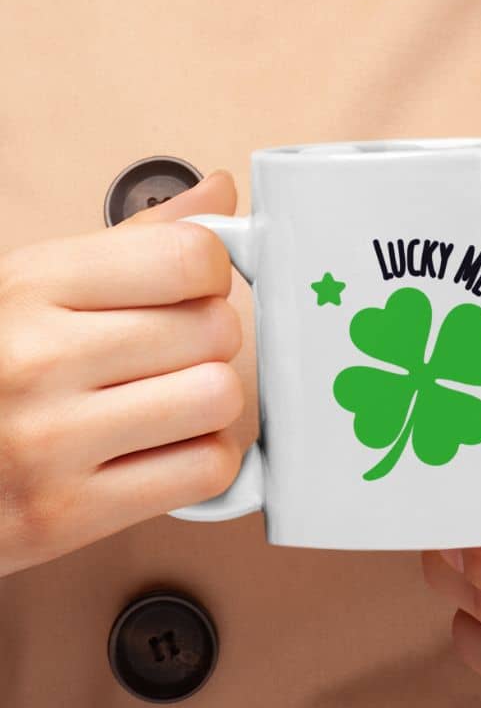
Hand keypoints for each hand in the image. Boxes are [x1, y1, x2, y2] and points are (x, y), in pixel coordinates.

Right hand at [0, 170, 244, 576]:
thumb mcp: (35, 286)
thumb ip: (135, 241)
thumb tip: (219, 194)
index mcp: (33, 285)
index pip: (189, 257)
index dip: (210, 274)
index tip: (193, 289)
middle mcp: (39, 358)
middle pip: (214, 328)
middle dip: (209, 340)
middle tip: (173, 354)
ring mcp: (53, 440)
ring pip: (218, 397)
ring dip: (210, 403)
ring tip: (170, 403)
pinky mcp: (70, 513)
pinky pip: (205, 469)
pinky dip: (203, 460)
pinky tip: (165, 450)